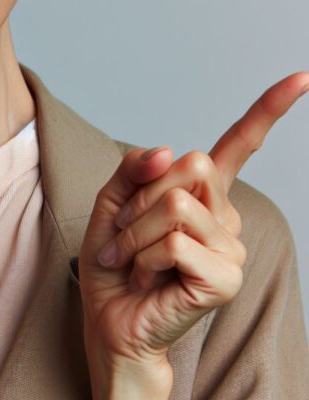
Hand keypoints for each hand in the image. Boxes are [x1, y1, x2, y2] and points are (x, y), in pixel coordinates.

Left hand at [79, 71, 308, 376]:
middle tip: (123, 232)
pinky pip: (173, 241)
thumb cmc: (114, 264)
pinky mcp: (225, 278)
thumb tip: (169, 149)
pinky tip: (143, 279)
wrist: (109, 320)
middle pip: (187, 166)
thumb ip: (135, 170)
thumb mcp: (112, 203)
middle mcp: (225, 216)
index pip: (239, 145)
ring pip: (175, 205)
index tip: (302, 79)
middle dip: (139, 197)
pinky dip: (141, 257)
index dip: (268, 110)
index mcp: (203, 194)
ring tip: (127, 259)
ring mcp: (230, 248)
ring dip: (132, 232)